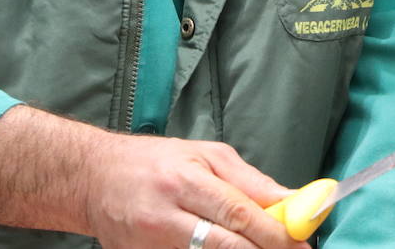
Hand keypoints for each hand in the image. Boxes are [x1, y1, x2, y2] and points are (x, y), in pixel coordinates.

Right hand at [81, 130, 312, 248]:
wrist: (93, 179)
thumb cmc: (154, 161)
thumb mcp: (205, 155)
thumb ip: (249, 181)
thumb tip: (290, 200)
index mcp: (185, 181)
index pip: (239, 213)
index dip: (276, 232)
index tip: (301, 242)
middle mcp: (167, 216)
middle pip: (228, 245)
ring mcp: (152, 244)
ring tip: (259, 248)